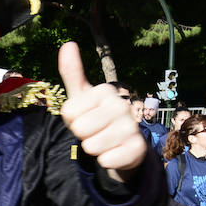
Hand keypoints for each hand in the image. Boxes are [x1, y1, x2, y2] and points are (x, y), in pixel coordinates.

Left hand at [57, 42, 145, 175]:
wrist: (121, 145)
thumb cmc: (95, 118)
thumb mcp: (81, 97)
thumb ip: (72, 73)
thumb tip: (68, 44)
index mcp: (105, 90)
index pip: (69, 113)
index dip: (72, 121)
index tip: (84, 117)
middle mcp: (121, 105)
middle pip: (80, 130)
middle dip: (82, 136)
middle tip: (94, 132)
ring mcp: (132, 127)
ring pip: (92, 146)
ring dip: (94, 149)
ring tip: (104, 141)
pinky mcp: (137, 148)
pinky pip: (106, 160)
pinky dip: (106, 161)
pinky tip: (114, 152)